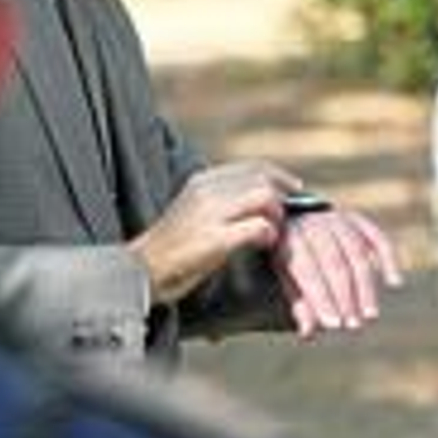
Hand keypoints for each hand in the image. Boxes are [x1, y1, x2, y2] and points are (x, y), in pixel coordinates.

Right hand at [130, 161, 298, 304]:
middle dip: (284, 197)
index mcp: (203, 181)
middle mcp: (207, 191)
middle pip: (263, 180)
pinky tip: (265, 243)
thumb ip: (224, 200)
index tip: (295, 189)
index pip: (252, 167)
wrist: (141, 270)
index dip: (280, 176)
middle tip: (290, 216)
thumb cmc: (173, 247)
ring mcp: (210, 214)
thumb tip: (261, 200)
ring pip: (264, 197)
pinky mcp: (214, 239)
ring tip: (274, 231)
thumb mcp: (196, 210)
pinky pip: (258, 226)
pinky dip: (269, 233)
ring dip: (278, 215)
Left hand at [273, 207, 403, 337]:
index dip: (322, 298)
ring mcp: (337, 219)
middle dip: (346, 296)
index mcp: (288, 239)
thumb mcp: (287, 280)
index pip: (308, 271)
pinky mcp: (358, 219)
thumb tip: (309, 334)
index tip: (334, 326)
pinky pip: (378, 238)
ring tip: (371, 316)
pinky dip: (389, 259)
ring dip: (366, 286)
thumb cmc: (291, 261)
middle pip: (335, 262)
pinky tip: (395, 284)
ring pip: (357, 253)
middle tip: (355, 326)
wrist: (295, 222)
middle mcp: (313, 224)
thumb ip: (299, 304)